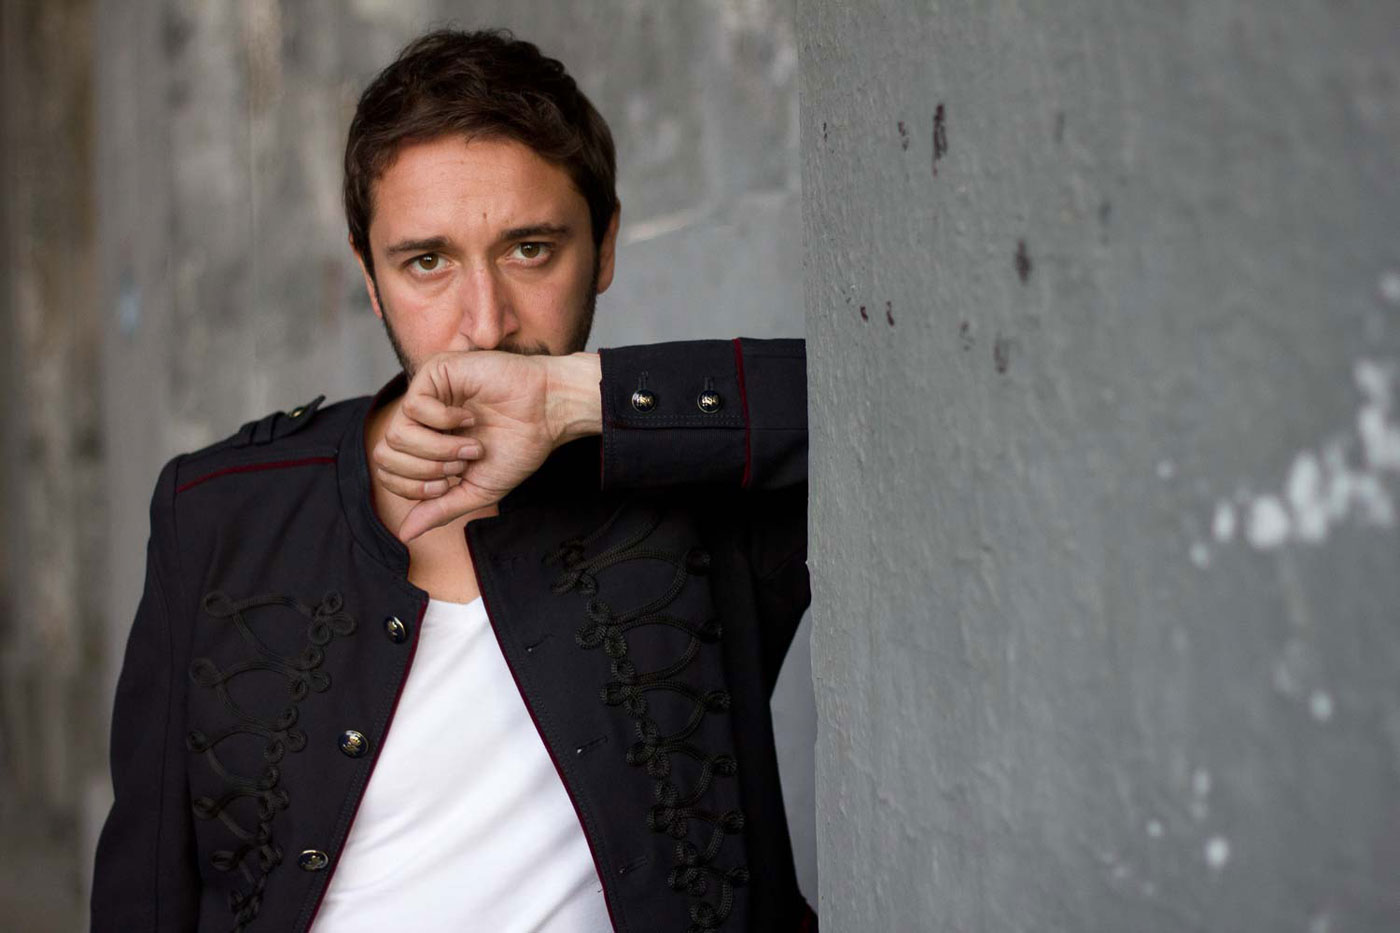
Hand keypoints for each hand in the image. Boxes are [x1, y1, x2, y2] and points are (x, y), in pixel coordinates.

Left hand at [373, 350, 600, 540]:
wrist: (548, 413)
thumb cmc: (519, 447)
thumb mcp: (477, 490)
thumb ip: (440, 509)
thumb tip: (404, 534)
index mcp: (426, 446)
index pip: (388, 473)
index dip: (415, 487)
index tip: (452, 482)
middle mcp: (420, 420)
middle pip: (385, 455)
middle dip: (426, 469)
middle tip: (461, 464)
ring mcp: (426, 395)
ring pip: (397, 434)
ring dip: (439, 448)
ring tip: (471, 444)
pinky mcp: (435, 373)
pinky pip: (414, 407)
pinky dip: (445, 420)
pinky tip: (470, 416)